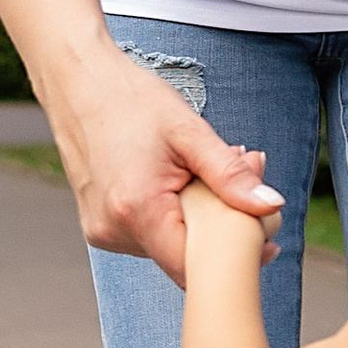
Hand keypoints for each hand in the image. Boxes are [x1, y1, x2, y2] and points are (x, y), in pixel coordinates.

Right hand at [52, 48, 283, 282]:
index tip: (265, 235)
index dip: (235, 256)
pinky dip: (173, 215)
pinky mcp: (100, 226)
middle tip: (244, 180)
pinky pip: (150, 235)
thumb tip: (271, 206)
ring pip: (169, 246)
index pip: (195, 266)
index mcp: (136, 210)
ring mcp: (102, 231)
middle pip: (184, 257)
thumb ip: (231, 175)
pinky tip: (179, 182)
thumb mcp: (189, 132)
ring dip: (197, 219)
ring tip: (204, 173)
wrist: (77, 81)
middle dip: (221, 228)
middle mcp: (113, 230)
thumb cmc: (130, 99)